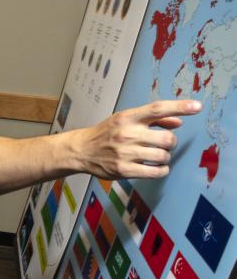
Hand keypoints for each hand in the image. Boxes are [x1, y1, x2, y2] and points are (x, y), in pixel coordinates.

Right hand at [78, 99, 201, 179]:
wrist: (81, 150)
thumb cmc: (106, 133)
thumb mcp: (126, 119)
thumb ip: (153, 119)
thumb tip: (178, 121)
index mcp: (128, 117)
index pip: (158, 109)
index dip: (180, 107)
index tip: (197, 106)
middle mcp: (127, 133)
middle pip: (166, 138)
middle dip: (171, 142)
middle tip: (164, 143)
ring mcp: (125, 153)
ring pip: (163, 156)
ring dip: (165, 157)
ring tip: (158, 156)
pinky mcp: (124, 170)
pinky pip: (155, 172)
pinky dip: (162, 170)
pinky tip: (158, 167)